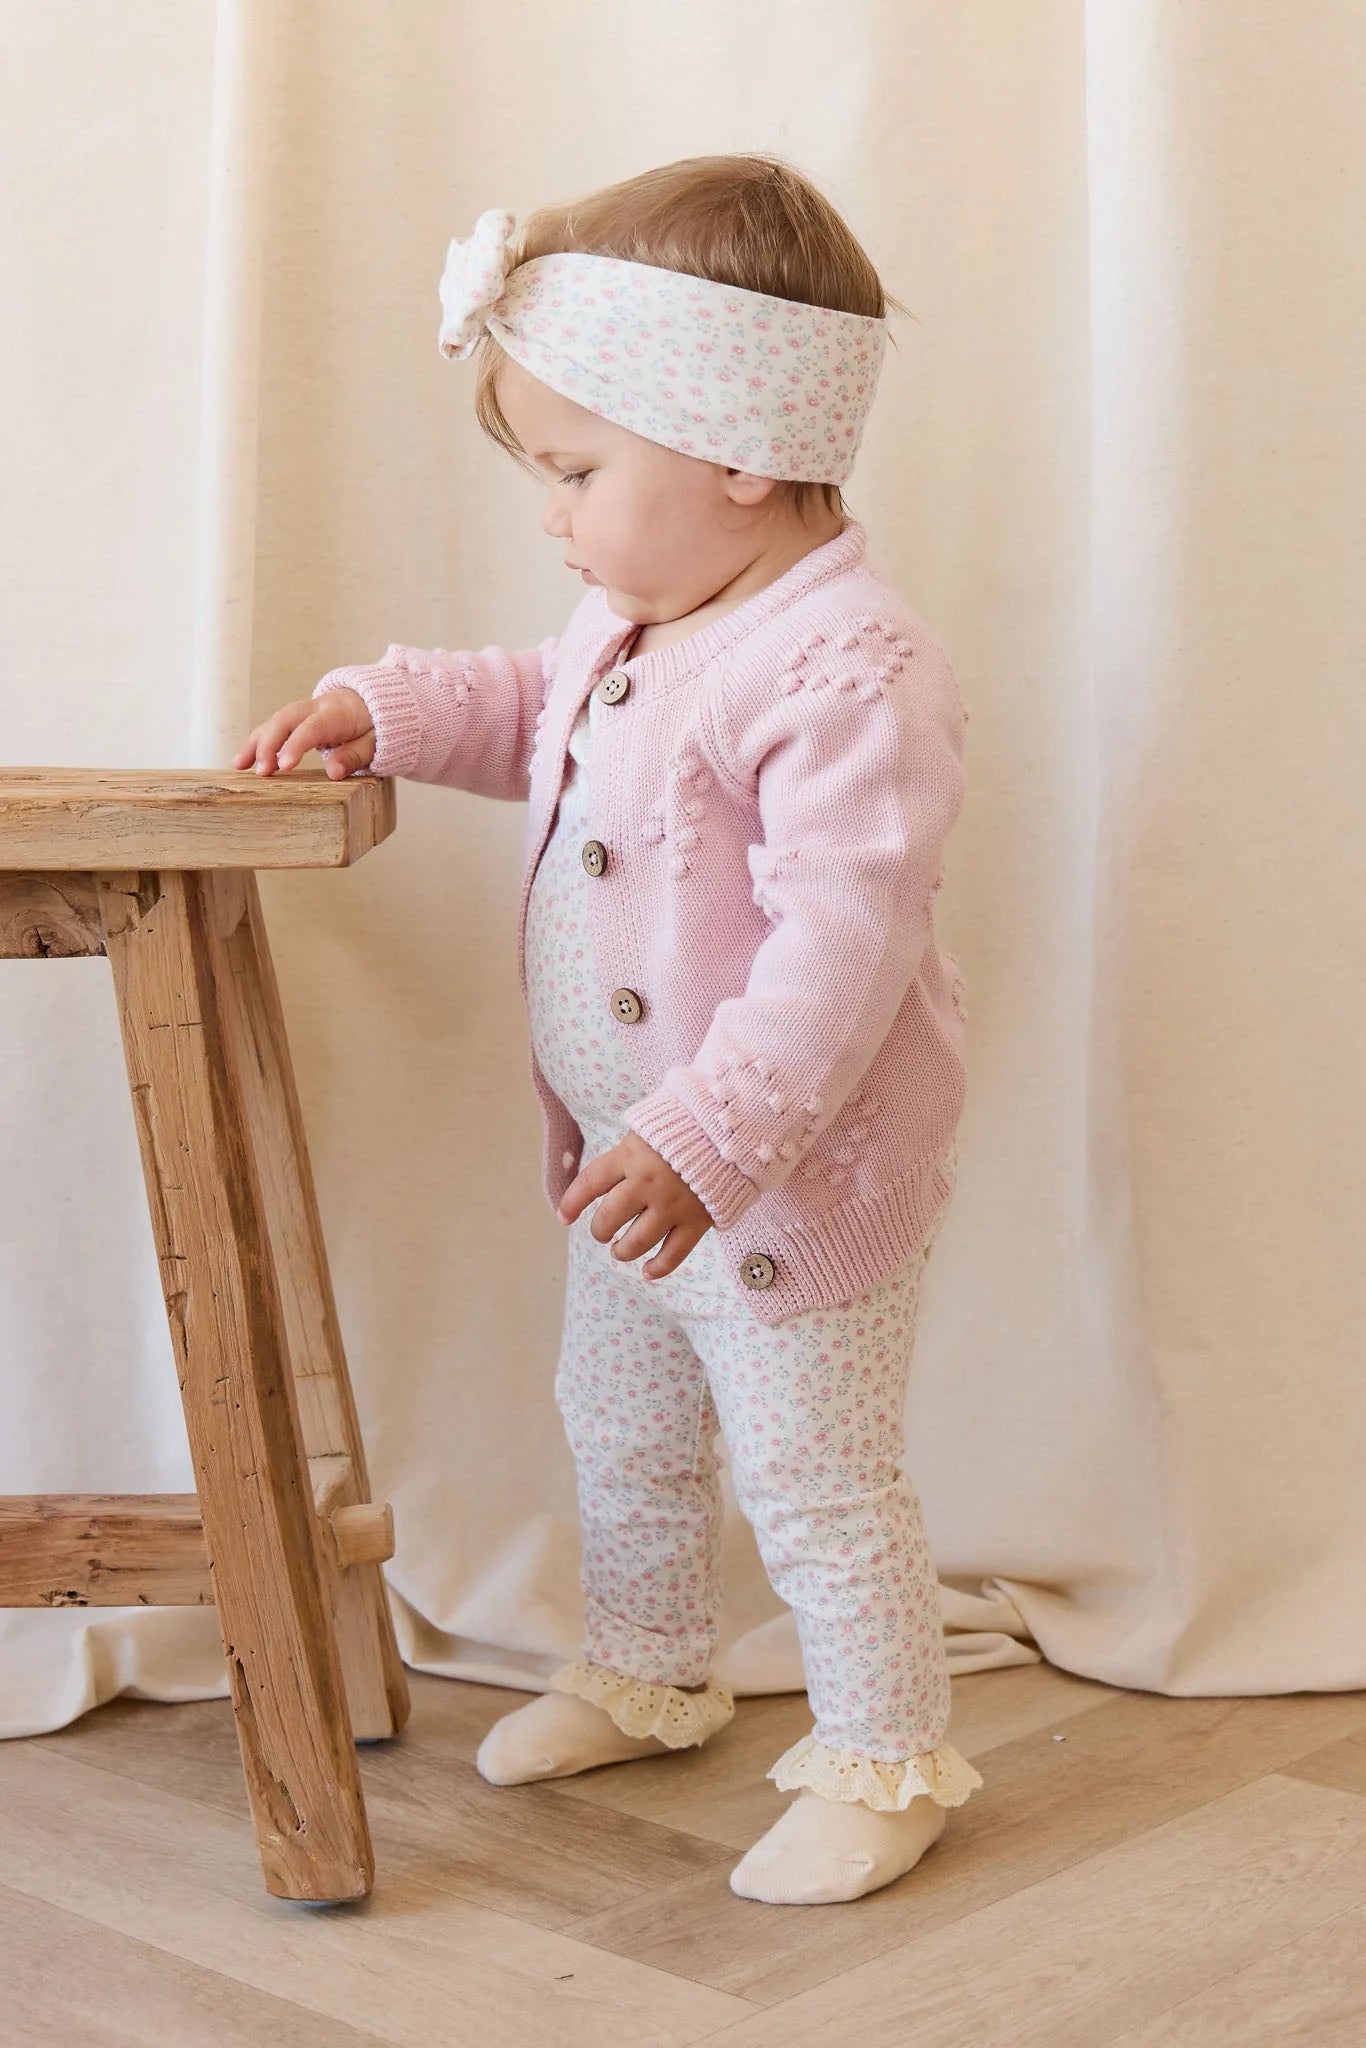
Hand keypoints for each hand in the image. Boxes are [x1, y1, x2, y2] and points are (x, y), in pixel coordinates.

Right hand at [232, 688, 375, 778]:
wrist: (373, 701)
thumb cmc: (375, 725)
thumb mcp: (375, 742)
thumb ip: (355, 755)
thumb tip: (334, 773)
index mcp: (337, 713)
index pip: (313, 727)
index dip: (296, 744)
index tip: (284, 765)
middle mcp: (315, 708)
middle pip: (286, 719)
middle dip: (269, 743)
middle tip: (261, 772)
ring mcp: (302, 711)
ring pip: (274, 721)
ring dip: (255, 742)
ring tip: (239, 765)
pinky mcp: (296, 719)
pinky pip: (274, 727)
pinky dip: (258, 742)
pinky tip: (243, 761)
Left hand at [557, 1130, 713, 1278]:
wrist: (733, 1129)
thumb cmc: (685, 1126)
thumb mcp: (647, 1128)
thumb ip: (626, 1153)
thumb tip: (605, 1175)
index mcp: (630, 1155)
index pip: (589, 1183)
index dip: (572, 1203)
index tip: (563, 1217)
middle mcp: (646, 1183)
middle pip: (609, 1218)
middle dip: (600, 1230)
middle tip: (602, 1232)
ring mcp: (672, 1204)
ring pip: (636, 1241)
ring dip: (623, 1251)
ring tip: (620, 1251)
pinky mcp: (697, 1220)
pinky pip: (673, 1254)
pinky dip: (658, 1267)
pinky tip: (648, 1272)